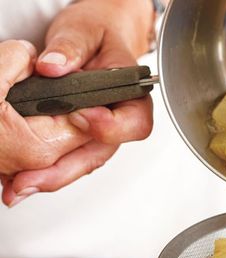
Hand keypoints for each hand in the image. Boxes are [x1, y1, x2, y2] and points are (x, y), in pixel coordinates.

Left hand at [2, 0, 154, 206]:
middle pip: (100, 154)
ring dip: (50, 177)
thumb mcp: (85, 29)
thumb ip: (72, 47)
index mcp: (131, 97)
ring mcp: (98, 134)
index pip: (133, 123)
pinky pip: (66, 158)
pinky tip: (23, 178)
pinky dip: (44, 170)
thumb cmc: (99, 33)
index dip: (108, 126)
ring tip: (19, 186)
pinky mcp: (79, 138)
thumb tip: (53, 66)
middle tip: (31, 180)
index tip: (81, 116)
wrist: (95, 39)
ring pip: (80, 163)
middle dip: (64, 170)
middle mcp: (117, 121)